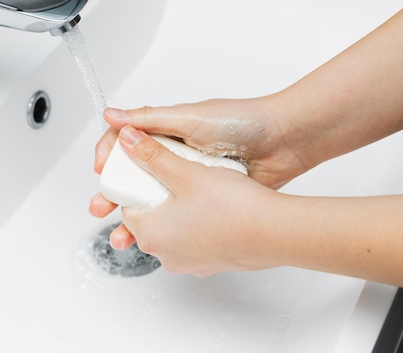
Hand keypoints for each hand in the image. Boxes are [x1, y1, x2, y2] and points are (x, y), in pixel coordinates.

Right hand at [89, 98, 309, 249]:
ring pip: (154, 200)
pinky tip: (156, 238)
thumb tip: (111, 115)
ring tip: (122, 236)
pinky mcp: (208, 196)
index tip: (101, 169)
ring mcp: (192, 178)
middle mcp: (176, 154)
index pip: (126, 141)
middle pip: (135, 176)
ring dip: (135, 218)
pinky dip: (165, 225)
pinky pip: (180, 211)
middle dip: (114, 194)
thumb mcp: (191, 117)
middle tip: (100, 208)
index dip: (109, 155)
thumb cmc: (242, 121)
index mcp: (168, 132)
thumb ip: (150, 119)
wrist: (284, 142)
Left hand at [98, 126, 281, 274]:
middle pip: (149, 218)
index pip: (127, 206)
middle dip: (158, 196)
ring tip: (198, 188)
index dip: (136, 184)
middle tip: (176, 175)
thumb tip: (128, 140)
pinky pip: (196, 239)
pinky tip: (216, 206)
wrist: (275, 232)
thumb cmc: (232, 207)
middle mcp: (165, 255)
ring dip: (179, 210)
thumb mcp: (186, 172)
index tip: (148, 170)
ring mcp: (189, 263)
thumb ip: (152, 155)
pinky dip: (199, 223)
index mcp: (150, 235)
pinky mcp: (211, 263)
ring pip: (173, 229)